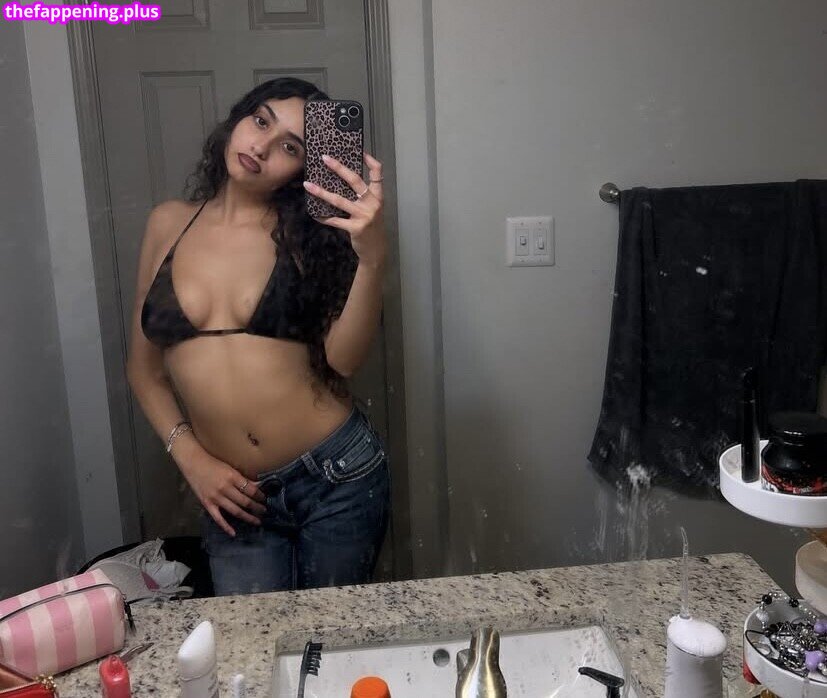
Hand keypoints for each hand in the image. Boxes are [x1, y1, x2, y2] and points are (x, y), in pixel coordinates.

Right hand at [175, 443, 266, 536]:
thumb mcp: (230, 468)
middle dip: (257, 507)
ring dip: (248, 517)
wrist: (193, 463)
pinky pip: (218, 518)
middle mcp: (225, 488)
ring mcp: (215, 498)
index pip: (250, 490)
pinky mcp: (207, 504)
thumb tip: (257, 485)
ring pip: (235, 511)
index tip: (265, 498)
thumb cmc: (213, 464)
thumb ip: (243, 478)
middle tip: (265, 511)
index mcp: (232, 477)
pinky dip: (226, 527)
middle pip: (245, 501)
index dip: (260, 496)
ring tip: (257, 521)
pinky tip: (233, 533)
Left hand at [303, 152, 386, 267]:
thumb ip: (363, 197)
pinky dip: (324, 217)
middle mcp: (372, 203)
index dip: (370, 161)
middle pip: (355, 181)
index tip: (360, 152)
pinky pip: (336, 220)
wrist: (376, 250)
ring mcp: (364, 215)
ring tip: (308, 185)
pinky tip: (315, 214)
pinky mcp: (356, 227)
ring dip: (322, 192)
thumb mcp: (373, 209)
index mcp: (378, 196)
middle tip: (325, 158)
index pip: (377, 174)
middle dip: (339, 168)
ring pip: (340, 200)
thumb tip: (343, 182)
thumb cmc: (372, 227)